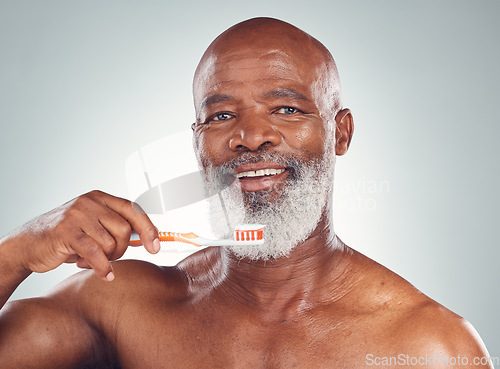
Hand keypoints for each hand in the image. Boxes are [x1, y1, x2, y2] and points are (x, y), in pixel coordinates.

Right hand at [13, 190, 159, 280]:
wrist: (27, 244)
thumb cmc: (65, 237)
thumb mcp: (93, 225)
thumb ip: (116, 227)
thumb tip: (147, 237)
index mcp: (99, 197)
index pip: (133, 209)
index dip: (148, 228)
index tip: (156, 246)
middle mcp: (89, 202)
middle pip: (125, 229)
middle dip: (122, 250)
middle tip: (109, 258)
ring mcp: (77, 215)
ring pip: (111, 243)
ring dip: (107, 259)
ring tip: (92, 261)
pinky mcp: (66, 232)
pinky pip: (95, 253)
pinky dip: (103, 268)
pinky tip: (103, 274)